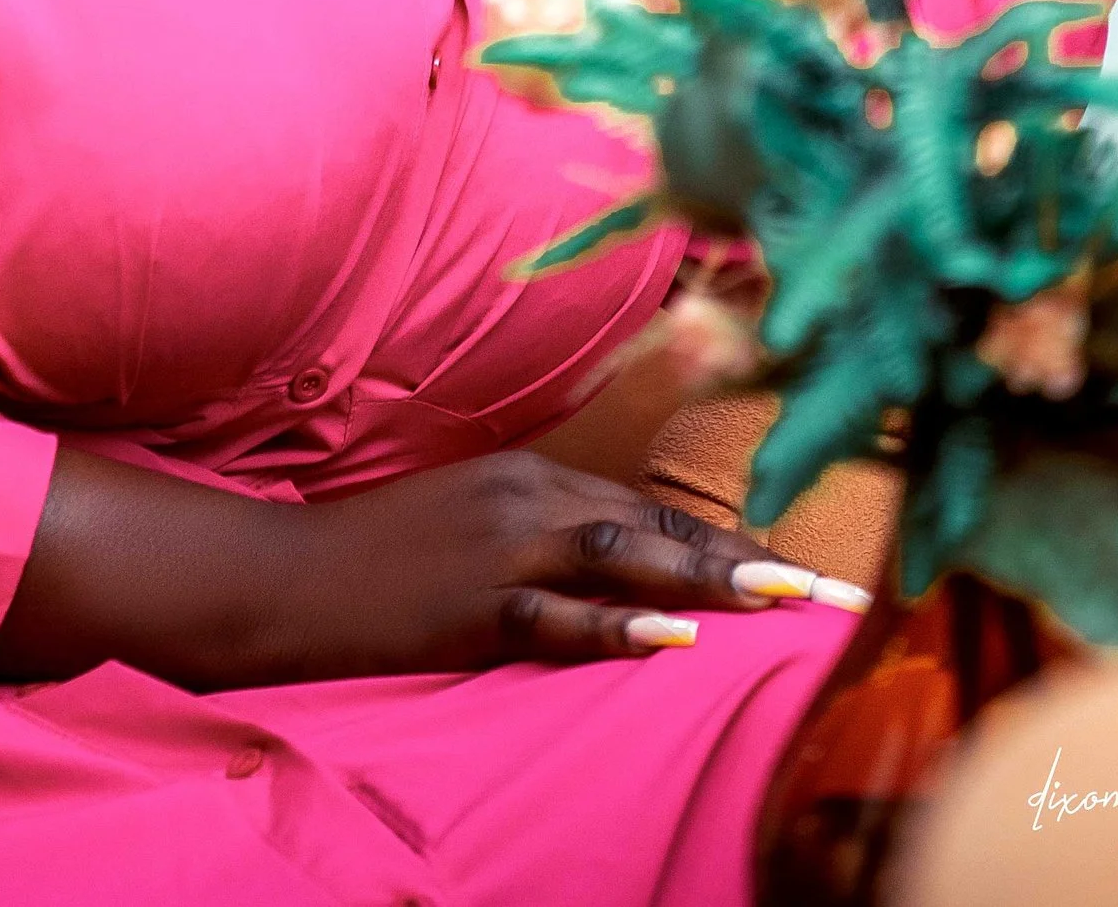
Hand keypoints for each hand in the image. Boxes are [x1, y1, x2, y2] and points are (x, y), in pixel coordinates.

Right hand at [0, 442, 859, 690]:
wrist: (289, 576)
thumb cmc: (382, 556)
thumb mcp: (472, 522)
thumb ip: (546, 534)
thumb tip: (628, 570)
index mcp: (532, 474)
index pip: (650, 507)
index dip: (727, 535)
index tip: (796, 562)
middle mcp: (528, 497)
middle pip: (656, 527)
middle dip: (746, 559)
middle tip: (828, 589)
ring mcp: (500, 548)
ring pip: (625, 561)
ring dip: (710, 582)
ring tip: (783, 602)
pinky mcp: (472, 603)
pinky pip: (557, 619)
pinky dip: (617, 629)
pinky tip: (671, 643)